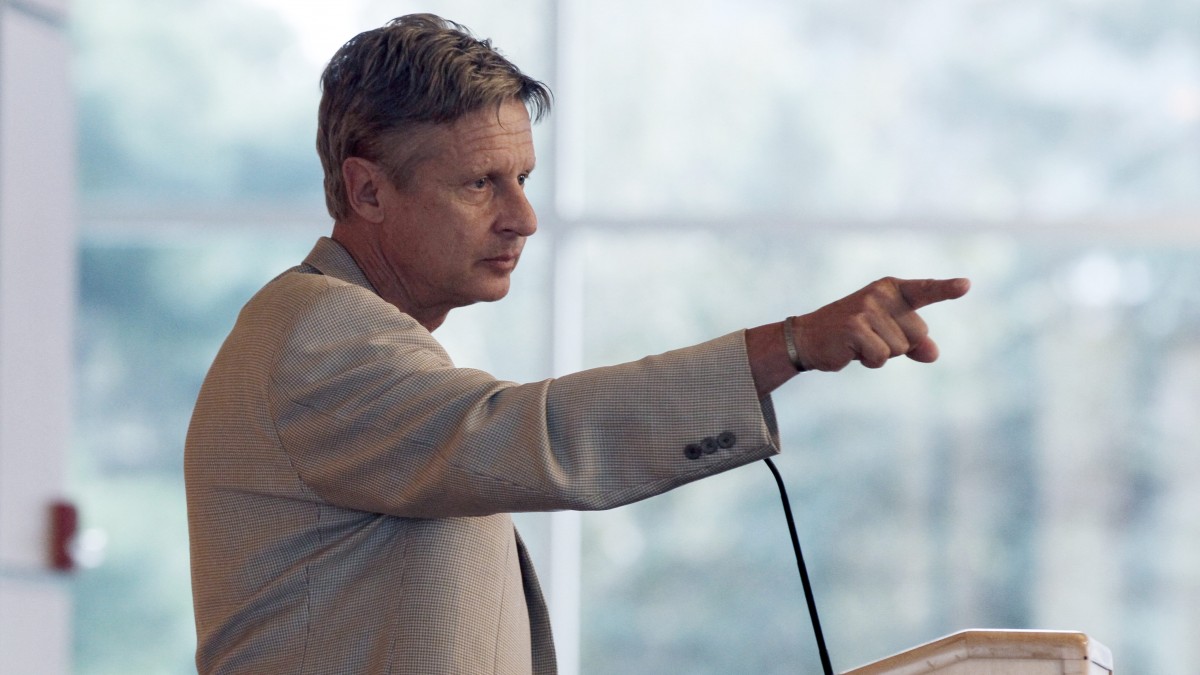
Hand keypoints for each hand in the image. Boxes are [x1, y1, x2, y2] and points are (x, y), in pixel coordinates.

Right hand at [791, 277, 969, 371]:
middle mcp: (880, 294)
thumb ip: (914, 343)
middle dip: (899, 345)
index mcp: (890, 289)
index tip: (966, 286)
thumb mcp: (886, 335)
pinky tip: (851, 351)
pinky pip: (881, 357)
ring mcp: (867, 309)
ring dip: (881, 355)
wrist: (808, 338)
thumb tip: (933, 354)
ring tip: (859, 344)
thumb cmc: (852, 335)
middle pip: (919, 333)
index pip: (925, 290)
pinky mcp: (854, 327)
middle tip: (870, 338)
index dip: (946, 289)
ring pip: (900, 348)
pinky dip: (869, 361)